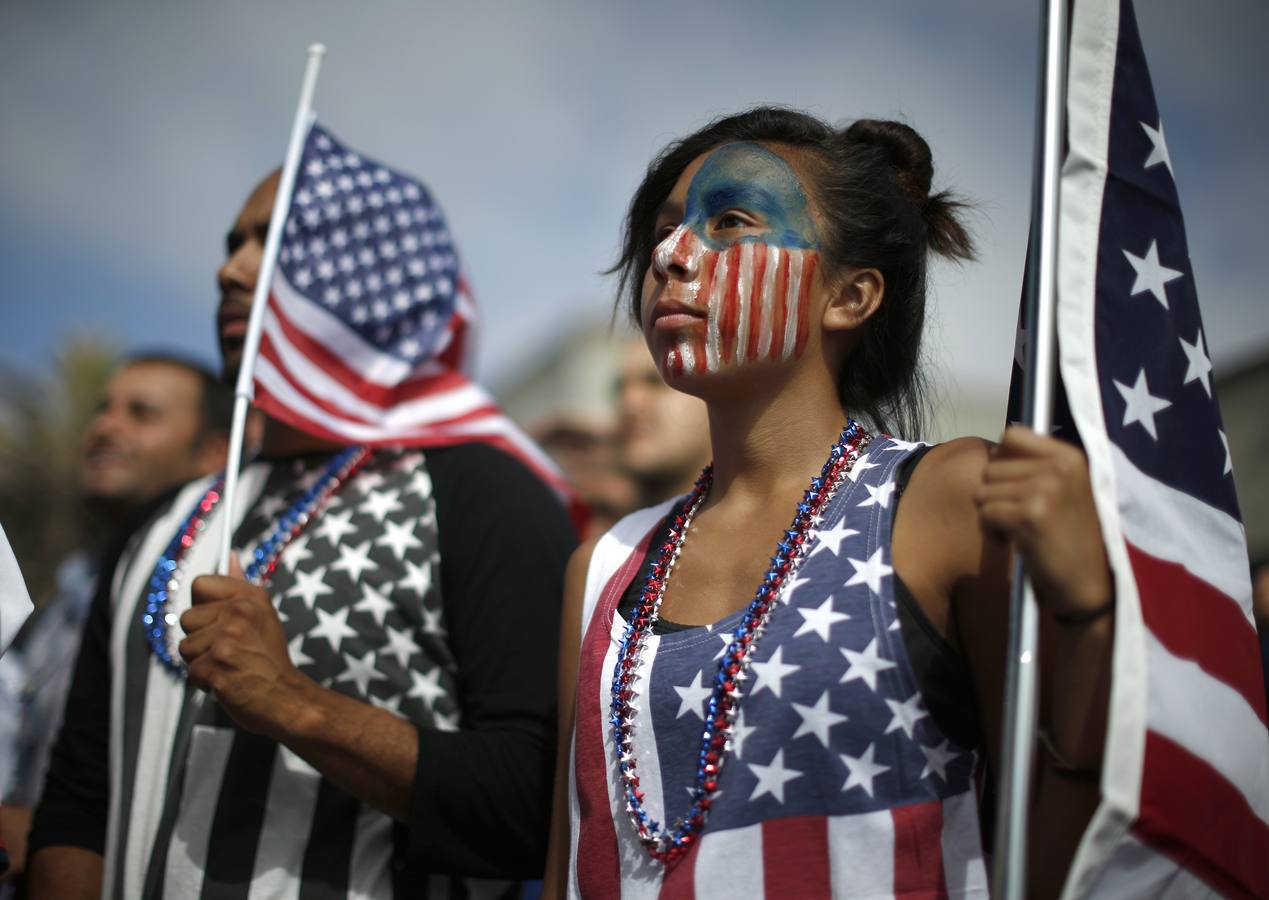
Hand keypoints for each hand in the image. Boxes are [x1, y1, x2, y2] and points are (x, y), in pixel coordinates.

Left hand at [180, 556, 313, 736]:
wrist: (288, 698)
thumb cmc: (270, 660)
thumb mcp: (262, 615)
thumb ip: (240, 585)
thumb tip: (230, 554)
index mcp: (250, 597)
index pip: (200, 584)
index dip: (205, 607)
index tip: (220, 622)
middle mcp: (239, 612)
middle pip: (187, 618)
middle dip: (201, 640)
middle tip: (229, 650)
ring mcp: (228, 638)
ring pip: (185, 647)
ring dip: (202, 662)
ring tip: (229, 666)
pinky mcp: (218, 665)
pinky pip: (191, 671)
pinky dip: (205, 682)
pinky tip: (227, 681)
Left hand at [975, 425, 1112, 616]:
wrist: (1094, 585)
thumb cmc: (1075, 539)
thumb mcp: (1067, 490)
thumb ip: (1038, 466)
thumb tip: (993, 450)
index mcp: (1071, 456)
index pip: (1013, 435)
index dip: (1002, 460)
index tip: (1013, 486)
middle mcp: (1060, 467)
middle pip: (991, 468)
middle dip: (996, 495)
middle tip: (1019, 518)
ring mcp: (1046, 489)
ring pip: (983, 492)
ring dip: (993, 515)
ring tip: (1019, 531)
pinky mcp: (1031, 516)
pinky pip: (986, 514)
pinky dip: (992, 532)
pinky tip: (1015, 543)